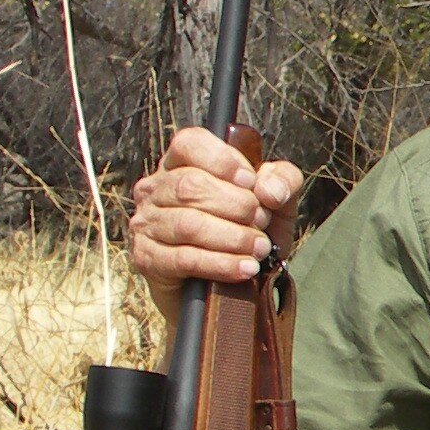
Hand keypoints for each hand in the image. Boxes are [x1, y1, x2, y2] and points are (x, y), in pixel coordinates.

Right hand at [131, 127, 302, 314]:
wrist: (225, 286)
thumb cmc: (246, 231)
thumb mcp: (275, 202)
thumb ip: (282, 180)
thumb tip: (269, 189)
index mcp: (181, 163)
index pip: (189, 143)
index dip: (222, 159)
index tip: (250, 182)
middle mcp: (156, 188)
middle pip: (191, 185)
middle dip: (237, 206)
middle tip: (261, 223)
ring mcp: (146, 223)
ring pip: (189, 224)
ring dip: (234, 237)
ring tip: (259, 248)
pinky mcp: (147, 258)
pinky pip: (185, 258)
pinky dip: (222, 263)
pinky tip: (245, 268)